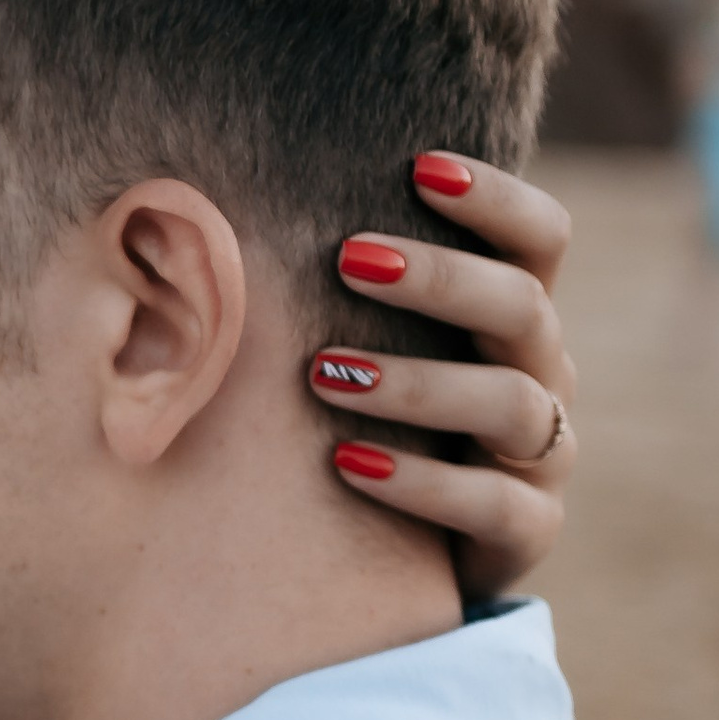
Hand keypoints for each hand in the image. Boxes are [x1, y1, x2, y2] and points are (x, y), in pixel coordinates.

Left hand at [315, 153, 573, 597]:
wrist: (389, 552)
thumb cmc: (352, 414)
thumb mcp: (349, 344)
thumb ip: (316, 286)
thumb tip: (176, 213)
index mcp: (509, 316)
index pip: (540, 238)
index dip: (496, 197)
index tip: (420, 168)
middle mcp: (541, 374)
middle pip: (526, 306)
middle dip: (440, 278)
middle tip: (349, 259)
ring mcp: (541, 457)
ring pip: (515, 403)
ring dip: (419, 383)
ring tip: (325, 375)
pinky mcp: (526, 533)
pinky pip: (497, 506)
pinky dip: (424, 484)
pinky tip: (347, 464)